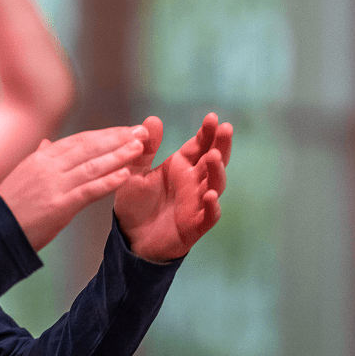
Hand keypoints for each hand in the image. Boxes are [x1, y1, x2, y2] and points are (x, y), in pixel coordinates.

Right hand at [0, 125, 148, 251]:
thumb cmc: (9, 206)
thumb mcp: (23, 175)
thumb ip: (39, 158)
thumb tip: (46, 143)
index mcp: (42, 158)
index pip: (80, 140)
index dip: (105, 134)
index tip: (126, 130)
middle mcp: (48, 166)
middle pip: (89, 147)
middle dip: (118, 138)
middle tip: (142, 131)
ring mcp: (54, 184)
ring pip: (92, 165)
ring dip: (118, 155)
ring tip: (139, 148)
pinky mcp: (59, 205)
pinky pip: (88, 190)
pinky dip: (108, 181)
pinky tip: (126, 175)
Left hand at [114, 113, 231, 261]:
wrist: (129, 237)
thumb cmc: (136, 203)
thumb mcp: (135, 172)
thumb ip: (144, 149)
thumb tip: (153, 119)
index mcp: (181, 166)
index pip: (199, 145)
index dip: (207, 133)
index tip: (211, 118)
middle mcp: (193, 182)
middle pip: (213, 161)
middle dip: (221, 145)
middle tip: (225, 129)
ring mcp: (197, 203)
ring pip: (215, 185)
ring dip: (217, 172)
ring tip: (213, 157)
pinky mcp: (195, 225)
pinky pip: (209, 216)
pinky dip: (212, 206)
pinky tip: (209, 195)